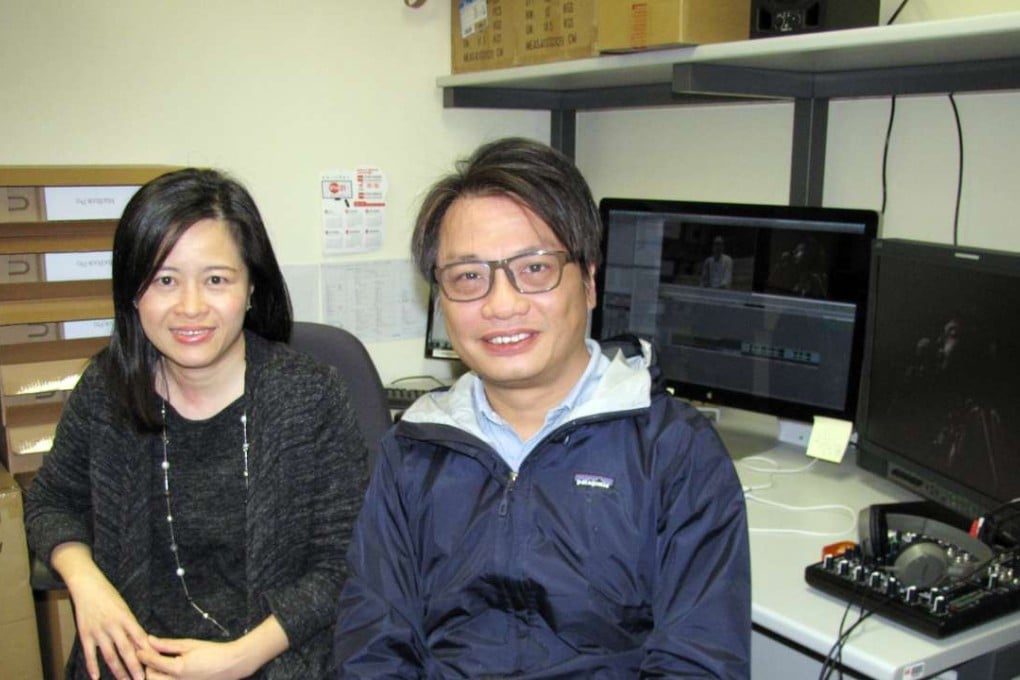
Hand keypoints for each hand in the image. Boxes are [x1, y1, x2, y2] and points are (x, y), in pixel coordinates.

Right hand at [53, 544, 150, 679]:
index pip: (140, 638)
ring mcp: (98, 630)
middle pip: (126, 650)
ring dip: (118, 671)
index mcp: (126, 617)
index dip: (147, 652)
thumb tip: (141, 642)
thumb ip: (131, 625)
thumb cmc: (108, 595)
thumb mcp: (124, 607)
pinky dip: (92, 666)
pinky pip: (89, 654)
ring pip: (109, 655)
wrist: (87, 585)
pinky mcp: (85, 634)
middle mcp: (113, 625)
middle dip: (135, 667)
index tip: (155, 664)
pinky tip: (97, 678)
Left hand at [139, 637, 247, 679]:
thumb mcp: (190, 644)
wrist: (232, 665)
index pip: (152, 661)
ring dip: (155, 675)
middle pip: (151, 677)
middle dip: (148, 666)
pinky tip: (169, 672)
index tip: (139, 648)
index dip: (143, 654)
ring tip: (161, 664)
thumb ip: (168, 645)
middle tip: (152, 655)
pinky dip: (165, 678)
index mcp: (178, 668)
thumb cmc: (213, 652)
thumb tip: (150, 640)